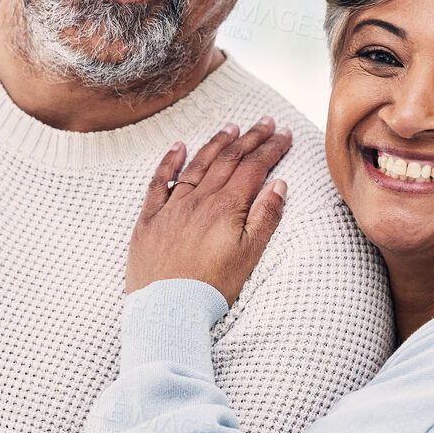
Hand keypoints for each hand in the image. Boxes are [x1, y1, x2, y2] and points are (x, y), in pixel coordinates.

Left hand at [126, 118, 290, 303]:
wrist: (167, 310)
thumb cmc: (211, 289)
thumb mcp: (249, 256)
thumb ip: (265, 218)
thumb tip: (278, 185)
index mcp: (226, 208)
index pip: (253, 168)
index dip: (271, 148)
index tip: (284, 134)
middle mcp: (199, 200)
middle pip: (228, 160)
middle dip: (249, 138)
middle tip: (265, 122)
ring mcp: (172, 207)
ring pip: (197, 165)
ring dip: (217, 144)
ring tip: (232, 128)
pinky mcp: (149, 219)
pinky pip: (158, 182)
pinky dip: (169, 161)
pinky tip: (179, 146)